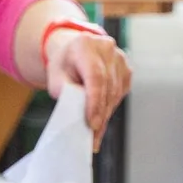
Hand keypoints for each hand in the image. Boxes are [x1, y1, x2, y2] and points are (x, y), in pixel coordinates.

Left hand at [46, 31, 130, 151]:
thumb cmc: (64, 65)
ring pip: (116, 93)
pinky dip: (111, 107)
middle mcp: (106, 48)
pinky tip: (101, 116)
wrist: (75, 50)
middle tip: (92, 136)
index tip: (92, 123)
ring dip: (106, 114)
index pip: (96, 77)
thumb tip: (80, 114)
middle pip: (107, 87)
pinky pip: (121, 93)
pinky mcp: (127, 69)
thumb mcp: (56, 77)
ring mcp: (120, 58)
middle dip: (100, 114)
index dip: (95, 102)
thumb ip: (66, 92)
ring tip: (95, 132)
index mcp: (85, 45)